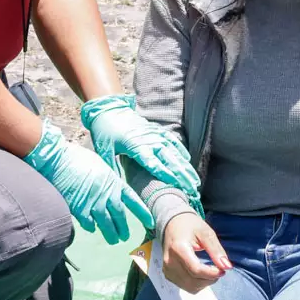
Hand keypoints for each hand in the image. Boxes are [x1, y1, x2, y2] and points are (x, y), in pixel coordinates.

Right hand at [25, 117, 154, 244]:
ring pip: (106, 224)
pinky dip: (91, 227)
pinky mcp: (80, 210)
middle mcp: (107, 195)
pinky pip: (89, 223)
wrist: (60, 161)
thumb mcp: (101, 165)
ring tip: (113, 240)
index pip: (133, 200)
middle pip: (120, 216)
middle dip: (123, 228)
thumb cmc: (79, 158)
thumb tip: (111, 187)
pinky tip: (92, 228)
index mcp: (114, 183)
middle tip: (125, 237)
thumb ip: (108, 179)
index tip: (151, 222)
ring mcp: (94, 204)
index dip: (142, 212)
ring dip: (111, 234)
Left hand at [81, 94, 203, 214]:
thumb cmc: (105, 133)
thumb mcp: (105, 152)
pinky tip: (188, 161)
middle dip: (182, 175)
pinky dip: (181, 150)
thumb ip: (114, 170)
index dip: (165, 174)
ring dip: (185, 167)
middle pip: (169, 160)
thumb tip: (117, 189)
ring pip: (174, 152)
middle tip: (192, 189)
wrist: (109, 110)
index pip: (153, 164)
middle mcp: (150, 140)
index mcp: (136, 147)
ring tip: (194, 180)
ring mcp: (155, 134)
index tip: (177, 184)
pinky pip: (172, 141)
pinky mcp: (157, 130)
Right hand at [162, 213, 231, 293]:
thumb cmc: (190, 226)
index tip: (224, 270)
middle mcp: (170, 262)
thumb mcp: (206, 232)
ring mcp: (167, 269)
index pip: (196, 270)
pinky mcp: (168, 274)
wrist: (172, 224)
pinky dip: (197, 283)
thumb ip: (216, 250)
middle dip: (210, 279)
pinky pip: (186, 286)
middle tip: (219, 269)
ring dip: (204, 283)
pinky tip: (202, 273)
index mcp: (178, 248)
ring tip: (211, 270)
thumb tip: (227, 266)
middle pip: (193, 281)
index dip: (212, 273)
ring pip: (190, 287)